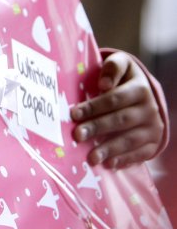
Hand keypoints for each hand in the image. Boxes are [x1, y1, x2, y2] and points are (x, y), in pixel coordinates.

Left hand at [70, 52, 164, 168]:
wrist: (145, 95)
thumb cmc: (123, 79)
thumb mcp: (122, 65)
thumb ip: (113, 68)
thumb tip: (104, 84)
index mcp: (140, 89)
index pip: (114, 99)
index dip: (94, 106)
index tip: (74, 113)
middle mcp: (150, 109)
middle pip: (120, 120)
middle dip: (97, 128)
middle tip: (77, 135)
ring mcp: (153, 128)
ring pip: (130, 140)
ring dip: (109, 149)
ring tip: (91, 157)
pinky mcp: (153, 143)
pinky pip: (140, 154)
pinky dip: (124, 160)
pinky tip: (108, 164)